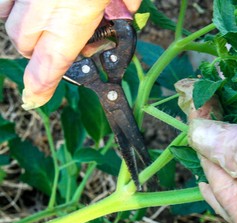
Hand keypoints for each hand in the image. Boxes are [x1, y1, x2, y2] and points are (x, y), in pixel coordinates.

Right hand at [1, 0, 141, 109]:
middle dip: (42, 52)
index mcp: (73, 15)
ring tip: (49, 20)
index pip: (51, 64)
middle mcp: (40, 7)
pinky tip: (31, 6)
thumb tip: (124, 12)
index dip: (41, 87)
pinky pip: (2, 4)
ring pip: (10, 23)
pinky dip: (12, 9)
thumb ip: (125, 5)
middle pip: (27, 46)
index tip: (34, 100)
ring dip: (27, 30)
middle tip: (66, 42)